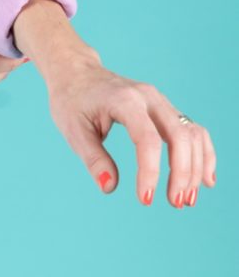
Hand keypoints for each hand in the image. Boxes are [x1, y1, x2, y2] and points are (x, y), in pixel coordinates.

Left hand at [44, 56, 216, 206]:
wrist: (76, 72)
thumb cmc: (71, 100)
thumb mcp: (73, 129)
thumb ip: (93, 158)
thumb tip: (109, 187)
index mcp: (124, 100)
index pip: (148, 139)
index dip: (150, 171)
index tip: (144, 199)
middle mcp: (149, 97)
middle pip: (179, 136)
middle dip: (182, 173)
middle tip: (175, 203)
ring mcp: (160, 101)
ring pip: (192, 133)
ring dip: (195, 167)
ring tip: (186, 199)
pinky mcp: (165, 108)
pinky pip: (192, 130)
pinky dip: (202, 153)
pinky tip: (204, 179)